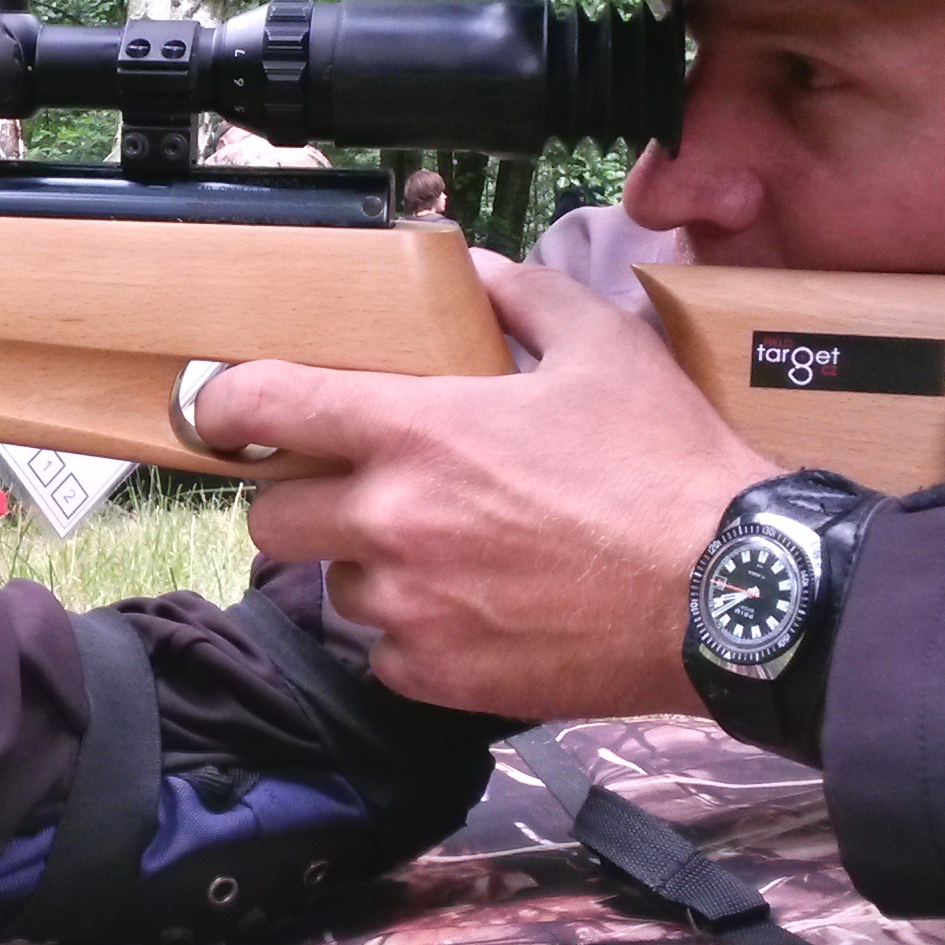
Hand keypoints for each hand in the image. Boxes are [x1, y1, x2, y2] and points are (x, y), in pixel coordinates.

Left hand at [194, 254, 776, 719]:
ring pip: (332, 586)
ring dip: (365, 566)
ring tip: (441, 550)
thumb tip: (470, 269)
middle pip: (272, 516)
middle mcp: (392, 520)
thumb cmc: (666, 467)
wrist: (727, 596)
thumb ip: (518, 296)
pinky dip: (409, 632)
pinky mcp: (438, 675)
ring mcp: (409, 606)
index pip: (265, 404)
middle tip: (357, 486)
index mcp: (415, 431)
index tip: (217, 407)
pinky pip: (382, 651)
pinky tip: (469, 606)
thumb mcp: (601, 346)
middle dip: (300, 497)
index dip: (222, 401)